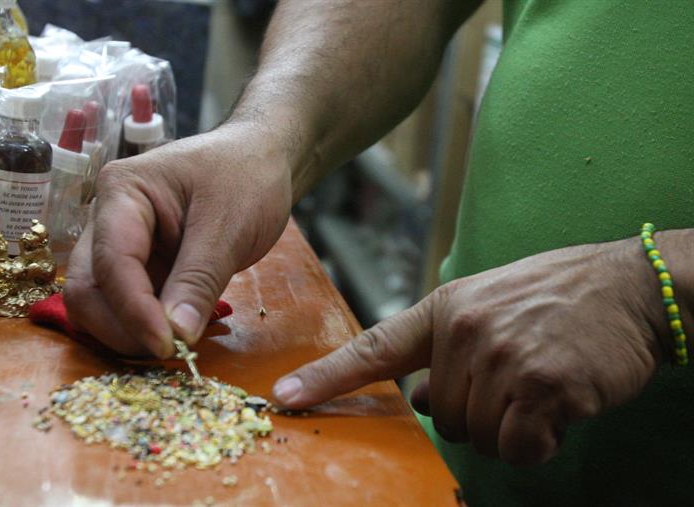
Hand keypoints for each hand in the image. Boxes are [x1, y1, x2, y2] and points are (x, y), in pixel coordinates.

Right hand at [65, 123, 291, 357]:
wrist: (262, 159)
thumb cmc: (246, 175)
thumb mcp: (229, 225)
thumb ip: (199, 280)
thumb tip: (176, 336)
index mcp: (123, 191)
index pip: (112, 261)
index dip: (134, 310)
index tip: (167, 345)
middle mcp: (109, 218)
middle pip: (86, 286)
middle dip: (119, 326)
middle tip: (167, 351)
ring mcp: (122, 245)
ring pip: (99, 302)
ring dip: (128, 332)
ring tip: (176, 345)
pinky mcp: (141, 267)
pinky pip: (128, 305)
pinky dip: (144, 327)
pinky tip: (176, 337)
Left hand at [273, 239, 666, 464]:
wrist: (629, 284)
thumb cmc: (558, 296)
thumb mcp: (488, 304)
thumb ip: (447, 347)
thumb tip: (421, 397)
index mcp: (444, 309)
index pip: (374, 349)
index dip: (326, 377)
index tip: (285, 398)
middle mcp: (464, 331)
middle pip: (443, 416)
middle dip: (479, 413)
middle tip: (519, 378)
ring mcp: (500, 357)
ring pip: (480, 435)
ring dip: (514, 426)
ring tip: (544, 384)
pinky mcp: (540, 385)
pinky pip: (519, 447)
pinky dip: (540, 441)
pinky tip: (561, 404)